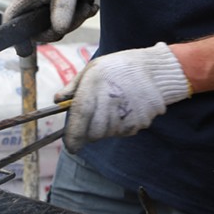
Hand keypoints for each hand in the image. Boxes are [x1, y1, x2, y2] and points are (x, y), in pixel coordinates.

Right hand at [3, 0, 97, 53]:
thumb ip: (63, 7)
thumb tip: (59, 30)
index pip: (11, 20)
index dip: (15, 36)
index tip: (26, 49)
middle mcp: (32, 5)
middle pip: (39, 31)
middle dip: (62, 27)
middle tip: (80, 13)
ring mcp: (44, 10)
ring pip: (55, 29)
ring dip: (75, 21)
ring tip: (86, 5)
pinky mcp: (57, 11)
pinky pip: (66, 24)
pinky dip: (79, 17)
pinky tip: (89, 7)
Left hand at [54, 43, 189, 151]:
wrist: (155, 70)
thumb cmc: (118, 67)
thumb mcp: (92, 69)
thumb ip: (74, 86)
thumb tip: (58, 100)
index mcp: (93, 90)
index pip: (78, 120)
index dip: (72, 137)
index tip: (70, 146)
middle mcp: (109, 106)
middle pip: (93, 133)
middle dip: (88, 132)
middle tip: (93, 118)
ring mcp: (125, 117)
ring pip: (107, 134)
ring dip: (104, 128)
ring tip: (112, 107)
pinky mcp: (139, 124)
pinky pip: (123, 132)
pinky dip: (120, 126)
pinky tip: (124, 109)